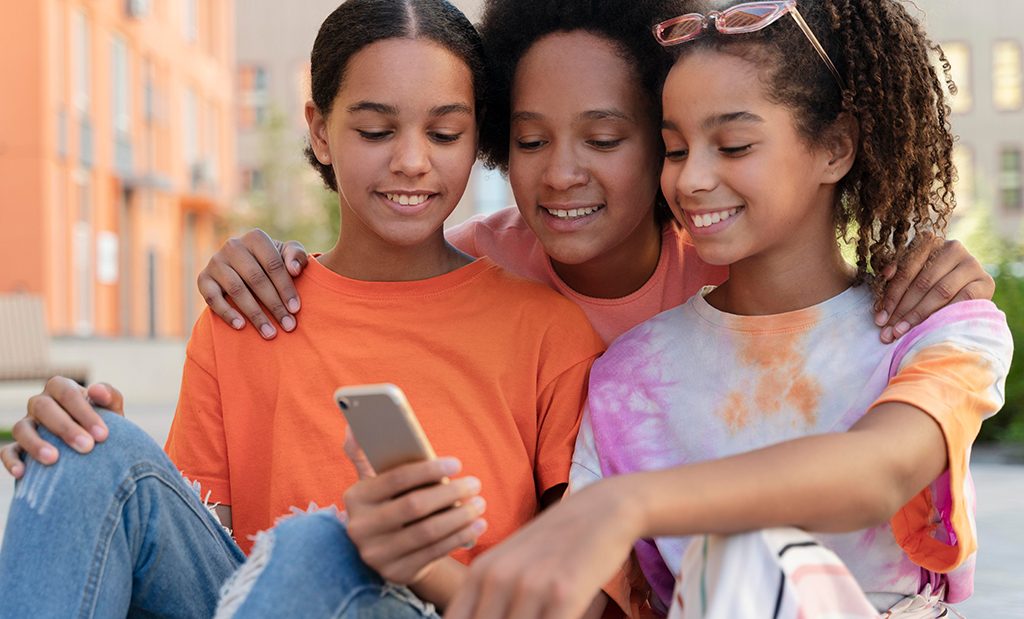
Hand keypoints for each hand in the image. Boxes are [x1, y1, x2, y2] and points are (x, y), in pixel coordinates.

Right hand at [1, 377, 123, 478]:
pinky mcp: (18, 447)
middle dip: (66, 428)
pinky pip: (7, 451)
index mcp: (62, 388)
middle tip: (87, 447)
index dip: (85, 412)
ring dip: (35, 443)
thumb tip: (96, 391)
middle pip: (43, 407)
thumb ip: (110, 397)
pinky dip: (12, 461)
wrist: (95, 451)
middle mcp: (40, 403)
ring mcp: (27, 424)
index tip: (103, 435)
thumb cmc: (102, 426)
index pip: (67, 393)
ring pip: (20, 428)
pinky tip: (22, 473)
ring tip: (53, 459)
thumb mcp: (112, 411)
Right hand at [197, 229, 307, 338]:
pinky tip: (241, 326)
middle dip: (274, 305)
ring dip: (255, 314)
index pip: (273, 265)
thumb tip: (294, 270)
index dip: (286, 288)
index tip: (296, 309)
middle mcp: (233, 246)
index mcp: (256, 238)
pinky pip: (212, 298)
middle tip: (288, 326)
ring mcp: (216, 262)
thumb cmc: (272, 262)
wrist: (245, 268)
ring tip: (270, 333)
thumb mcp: (288, 254)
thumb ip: (297, 256)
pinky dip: (227, 313)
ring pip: (237, 290)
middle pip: (256, 279)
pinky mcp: (203, 278)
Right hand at [342, 430, 487, 585]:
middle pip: (414, 506)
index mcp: (355, 497)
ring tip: (480, 504)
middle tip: (475, 483)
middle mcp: (360, 527)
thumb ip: (365, 455)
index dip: (429, 469)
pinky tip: (476, 525)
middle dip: (450, 492)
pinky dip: (459, 537)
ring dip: (461, 516)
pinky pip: (434, 553)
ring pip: (428, 532)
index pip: (395, 478)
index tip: (457, 462)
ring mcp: (376, 555)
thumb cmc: (391, 504)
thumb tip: (352, 428)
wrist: (389, 552)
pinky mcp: (396, 574)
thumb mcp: (375, 483)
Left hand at [445, 476, 641, 618]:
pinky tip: (567, 616)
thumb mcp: (512, 562)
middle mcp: (497, 578)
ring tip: (544, 617)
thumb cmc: (558, 542)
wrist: (604, 509)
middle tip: (529, 618)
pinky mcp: (563, 594)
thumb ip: (488, 595)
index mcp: (480, 573)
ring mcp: (529, 585)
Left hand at [876, 236, 993, 341]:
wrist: (966, 291)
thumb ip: (896, 275)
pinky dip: (945, 314)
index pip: (906, 270)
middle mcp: (953, 248)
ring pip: (940, 291)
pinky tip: (931, 327)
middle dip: (902, 310)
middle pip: (922, 282)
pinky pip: (963, 299)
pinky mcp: (986, 282)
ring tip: (901, 332)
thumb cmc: (929, 283)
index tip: (879, 318)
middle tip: (888, 330)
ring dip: (919, 315)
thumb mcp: (911, 276)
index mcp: (930, 242)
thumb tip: (885, 275)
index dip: (891, 296)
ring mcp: (971, 264)